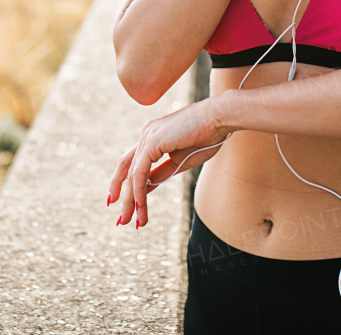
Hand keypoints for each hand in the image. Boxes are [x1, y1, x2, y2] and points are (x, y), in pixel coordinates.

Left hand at [107, 97, 230, 228]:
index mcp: (152, 136)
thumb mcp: (180, 161)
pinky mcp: (152, 141)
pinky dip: (139, 191)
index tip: (123, 204)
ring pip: (132, 174)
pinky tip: (140, 206)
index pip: (132, 162)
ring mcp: (147, 136)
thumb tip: (146, 187)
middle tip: (122, 221)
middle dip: (124, 197)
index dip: (124, 182)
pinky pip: (140, 172)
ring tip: (131, 221)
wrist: (218, 119)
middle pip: (126, 169)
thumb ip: (162, 172)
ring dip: (132, 201)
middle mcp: (146, 134)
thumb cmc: (206, 137)